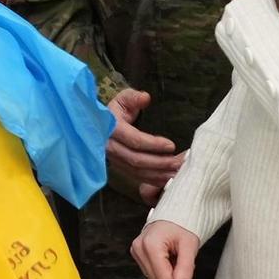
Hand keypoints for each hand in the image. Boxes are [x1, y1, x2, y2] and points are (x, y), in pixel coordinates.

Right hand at [105, 88, 182, 204]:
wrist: (100, 124)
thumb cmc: (117, 110)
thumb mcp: (123, 99)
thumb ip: (134, 97)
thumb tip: (145, 98)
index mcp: (111, 129)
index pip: (134, 140)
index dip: (153, 144)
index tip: (171, 145)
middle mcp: (111, 148)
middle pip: (136, 160)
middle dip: (160, 163)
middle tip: (178, 162)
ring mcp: (114, 160)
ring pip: (137, 172)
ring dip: (158, 174)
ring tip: (177, 173)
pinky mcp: (119, 168)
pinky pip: (137, 177)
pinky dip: (153, 180)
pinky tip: (167, 179)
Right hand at [130, 220, 201, 278]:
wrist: (175, 214)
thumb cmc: (183, 225)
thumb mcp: (190, 246)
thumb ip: (186, 270)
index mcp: (150, 245)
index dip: (178, 277)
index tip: (182, 261)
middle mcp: (139, 248)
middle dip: (172, 275)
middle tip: (178, 258)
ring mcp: (136, 251)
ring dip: (167, 271)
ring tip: (172, 255)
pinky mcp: (136, 253)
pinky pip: (150, 272)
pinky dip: (161, 267)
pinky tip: (165, 255)